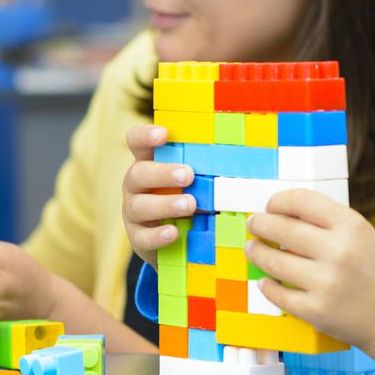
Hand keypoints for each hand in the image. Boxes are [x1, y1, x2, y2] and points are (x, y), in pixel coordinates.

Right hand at [121, 124, 195, 267]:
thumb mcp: (194, 181)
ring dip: (165, 204)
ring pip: (139, 205)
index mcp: (148, 163)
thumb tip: (241, 159)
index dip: (145, 136)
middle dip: (163, 173)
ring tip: (189, 205)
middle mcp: (136, 185)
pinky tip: (173, 233)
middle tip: (188, 175)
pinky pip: (142, 236)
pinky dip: (158, 235)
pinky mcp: (137, 237)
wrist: (172, 240)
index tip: (163, 134)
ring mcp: (133, 211)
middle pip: (138, 173)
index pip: (136, 142)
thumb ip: (205, 170)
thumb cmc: (186, 198)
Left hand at [244, 189, 374, 374]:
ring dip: (257, 253)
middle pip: (281, 229)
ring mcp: (326, 283)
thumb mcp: (365, 237)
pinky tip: (265, 281)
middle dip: (260, 224)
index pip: (301, 201)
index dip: (278, 201)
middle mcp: (338, 251)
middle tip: (253, 225)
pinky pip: (278, 294)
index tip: (270, 206)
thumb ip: (330, 226)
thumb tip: (284, 216)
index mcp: (352, 226)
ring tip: (253, 249)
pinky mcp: (316, 311)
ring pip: (274, 262)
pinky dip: (268, 286)